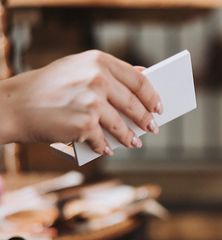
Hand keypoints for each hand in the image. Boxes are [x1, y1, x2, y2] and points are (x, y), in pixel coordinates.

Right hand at [0, 50, 160, 154]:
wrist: (14, 104)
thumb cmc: (48, 87)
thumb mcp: (78, 68)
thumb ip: (108, 71)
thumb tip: (143, 73)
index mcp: (98, 61)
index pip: (138, 80)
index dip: (152, 96)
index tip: (159, 107)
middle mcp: (97, 78)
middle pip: (134, 104)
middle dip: (145, 119)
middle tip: (153, 127)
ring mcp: (92, 102)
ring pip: (122, 126)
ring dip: (130, 138)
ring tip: (134, 143)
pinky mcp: (85, 124)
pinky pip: (103, 140)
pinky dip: (106, 147)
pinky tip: (107, 149)